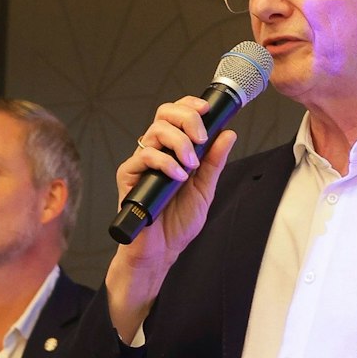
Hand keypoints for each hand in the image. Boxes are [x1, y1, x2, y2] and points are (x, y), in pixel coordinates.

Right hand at [105, 98, 237, 339]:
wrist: (161, 251)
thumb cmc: (177, 224)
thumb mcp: (205, 190)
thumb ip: (214, 162)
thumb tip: (228, 134)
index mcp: (173, 151)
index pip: (177, 115)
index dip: (190, 106)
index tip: (206, 110)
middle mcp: (156, 152)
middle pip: (164, 114)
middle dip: (186, 119)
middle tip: (200, 138)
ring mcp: (141, 163)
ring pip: (155, 131)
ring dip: (179, 143)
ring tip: (190, 165)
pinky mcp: (128, 176)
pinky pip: (144, 156)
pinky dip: (165, 162)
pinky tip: (177, 176)